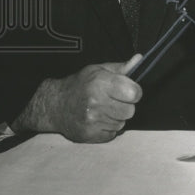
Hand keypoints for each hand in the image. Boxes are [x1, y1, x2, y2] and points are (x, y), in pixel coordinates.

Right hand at [12, 57, 142, 142]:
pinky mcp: (89, 135)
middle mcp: (95, 102)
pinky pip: (112, 134)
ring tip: (103, 109)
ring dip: (116, 117)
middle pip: (130, 111)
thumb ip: (121, 67)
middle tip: (113, 100)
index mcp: (100, 83)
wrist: (55, 105)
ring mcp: (92, 121)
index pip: (134, 93)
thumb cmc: (79, 85)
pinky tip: (98, 119)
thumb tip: (139, 59)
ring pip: (122, 123)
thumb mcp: (98, 70)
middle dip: (125, 106)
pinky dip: (108, 128)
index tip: (129, 90)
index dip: (134, 92)